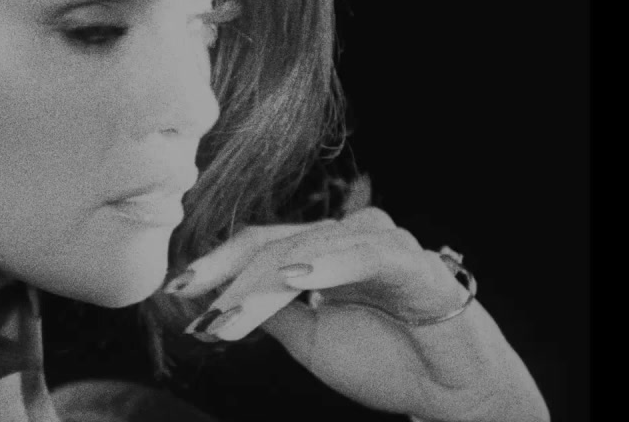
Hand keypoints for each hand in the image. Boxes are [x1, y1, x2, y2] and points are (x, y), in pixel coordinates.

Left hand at [165, 207, 548, 421]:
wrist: (451, 392)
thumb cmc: (384, 361)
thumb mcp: (308, 340)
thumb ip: (269, 312)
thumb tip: (213, 302)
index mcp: (321, 252)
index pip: (258, 246)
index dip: (216, 265)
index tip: (176, 289)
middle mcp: (346, 237)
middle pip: (275, 242)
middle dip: (230, 274)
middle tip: (196, 301)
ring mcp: (379, 242)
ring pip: (310, 247)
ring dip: (266, 279)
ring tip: (232, 305)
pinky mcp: (411, 260)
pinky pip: (364, 254)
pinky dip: (328, 265)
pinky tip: (297, 278)